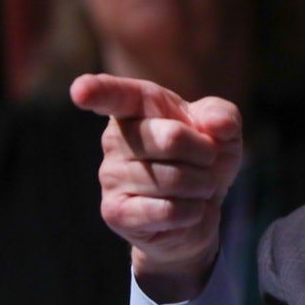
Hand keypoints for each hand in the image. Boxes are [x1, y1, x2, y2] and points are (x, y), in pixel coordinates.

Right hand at [70, 73, 242, 302]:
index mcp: (136, 107)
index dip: (97, 91)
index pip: (114, 94)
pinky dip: (192, 211)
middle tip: (206, 162)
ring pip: (175, 179)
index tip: (80, 91)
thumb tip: (217, 124)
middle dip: (206, 154)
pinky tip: (188, 210)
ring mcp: (110, 176)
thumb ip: (223, 116)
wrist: (199, 210)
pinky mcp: (115, 213)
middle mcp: (115, 138)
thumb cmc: (204, 159)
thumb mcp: (223, 131)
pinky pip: (167, 210)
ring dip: (202, 185)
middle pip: (172, 138)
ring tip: (195, 187)